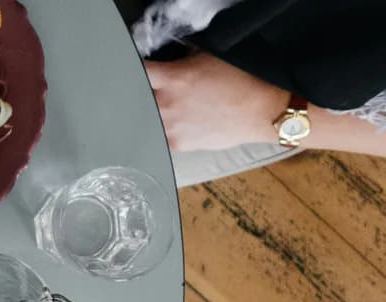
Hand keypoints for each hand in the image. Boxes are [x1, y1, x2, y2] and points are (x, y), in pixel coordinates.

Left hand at [145, 53, 289, 151]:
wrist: (264, 112)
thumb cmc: (243, 81)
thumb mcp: (208, 59)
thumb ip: (180, 63)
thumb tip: (168, 66)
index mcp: (171, 78)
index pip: (137, 72)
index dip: (134, 71)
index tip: (136, 73)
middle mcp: (165, 104)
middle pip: (136, 99)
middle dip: (141, 95)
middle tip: (149, 94)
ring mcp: (169, 126)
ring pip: (146, 120)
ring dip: (151, 115)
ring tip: (165, 112)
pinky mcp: (178, 144)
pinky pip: (159, 137)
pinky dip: (162, 131)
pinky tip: (172, 126)